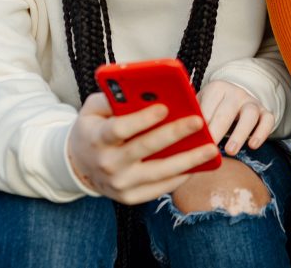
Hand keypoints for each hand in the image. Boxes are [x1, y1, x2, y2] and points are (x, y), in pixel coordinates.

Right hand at [67, 92, 219, 204]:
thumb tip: (144, 91)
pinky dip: (180, 176)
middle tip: (198, 121)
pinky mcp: (130, 197)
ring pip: (159, 172)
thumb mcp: (93, 109)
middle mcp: (107, 163)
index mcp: (97, 138)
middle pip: (145, 148)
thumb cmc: (93, 128)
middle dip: (174, 133)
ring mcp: (119, 184)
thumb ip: (113, 98)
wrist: (79, 165)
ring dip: (188, 160)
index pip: (120, 128)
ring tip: (211, 148)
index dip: (142, 119)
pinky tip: (198, 163)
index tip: (164, 107)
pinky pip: (160, 188)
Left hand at [197, 80, 274, 155]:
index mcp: (216, 88)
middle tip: (209, 148)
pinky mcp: (266, 112)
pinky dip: (262, 133)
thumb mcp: (200, 105)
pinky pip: (268, 120)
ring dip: (240, 133)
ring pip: (250, 114)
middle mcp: (236, 92)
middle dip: (218, 130)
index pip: (208, 105)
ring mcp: (252, 102)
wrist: (235, 100)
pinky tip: (253, 146)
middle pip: (227, 110)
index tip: (194, 140)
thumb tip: (177, 126)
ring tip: (230, 151)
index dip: (201, 123)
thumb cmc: (211, 109)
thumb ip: (191, 114)